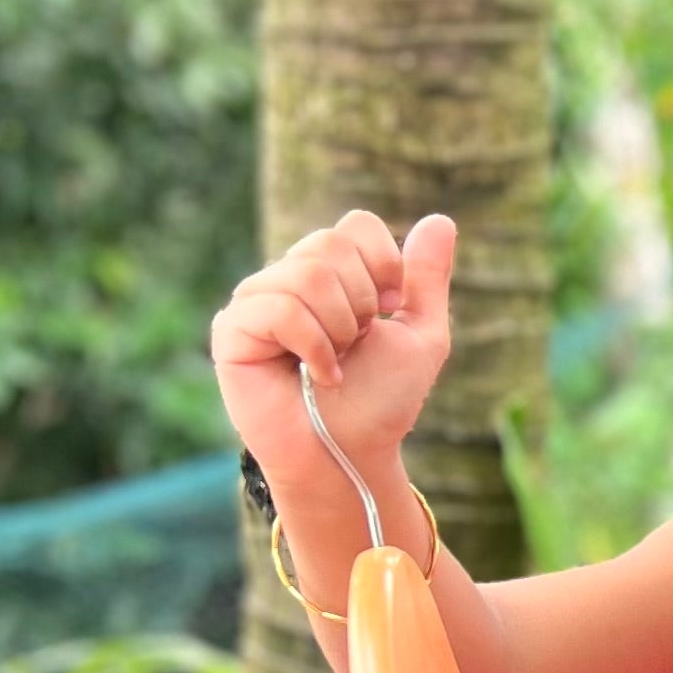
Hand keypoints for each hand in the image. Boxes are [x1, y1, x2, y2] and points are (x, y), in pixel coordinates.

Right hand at [211, 212, 455, 518]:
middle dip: (361, 304)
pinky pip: (279, 307)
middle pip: (331, 243)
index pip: (356, 225)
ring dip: (338, 330)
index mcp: (331, 272)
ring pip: (306, 274)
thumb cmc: (382, 402)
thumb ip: (426, 278)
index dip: (384, 268)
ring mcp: (256, 301)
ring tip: (333, 365)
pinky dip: (314, 345)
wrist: (352, 453)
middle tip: (354, 347)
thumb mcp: (422, 335)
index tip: (387, 315)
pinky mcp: (232, 330)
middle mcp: (289, 279)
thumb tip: (440, 218)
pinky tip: (317, 376)